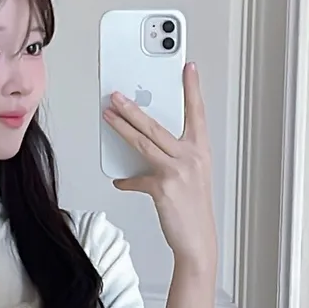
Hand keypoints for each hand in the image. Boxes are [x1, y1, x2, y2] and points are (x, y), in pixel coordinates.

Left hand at [103, 62, 217, 271]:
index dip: (192, 89)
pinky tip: (120, 180)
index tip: (188, 67)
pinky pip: (137, 179)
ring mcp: (178, 171)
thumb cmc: (193, 209)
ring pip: (143, 143)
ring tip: (108, 115)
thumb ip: (172, 159)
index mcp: (201, 150)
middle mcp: (191, 157)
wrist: (198, 240)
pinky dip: (126, 180)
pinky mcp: (163, 188)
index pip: (197, 112)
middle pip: (156, 125)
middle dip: (134, 107)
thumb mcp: (190, 177)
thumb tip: (144, 151)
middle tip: (117, 95)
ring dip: (122, 127)